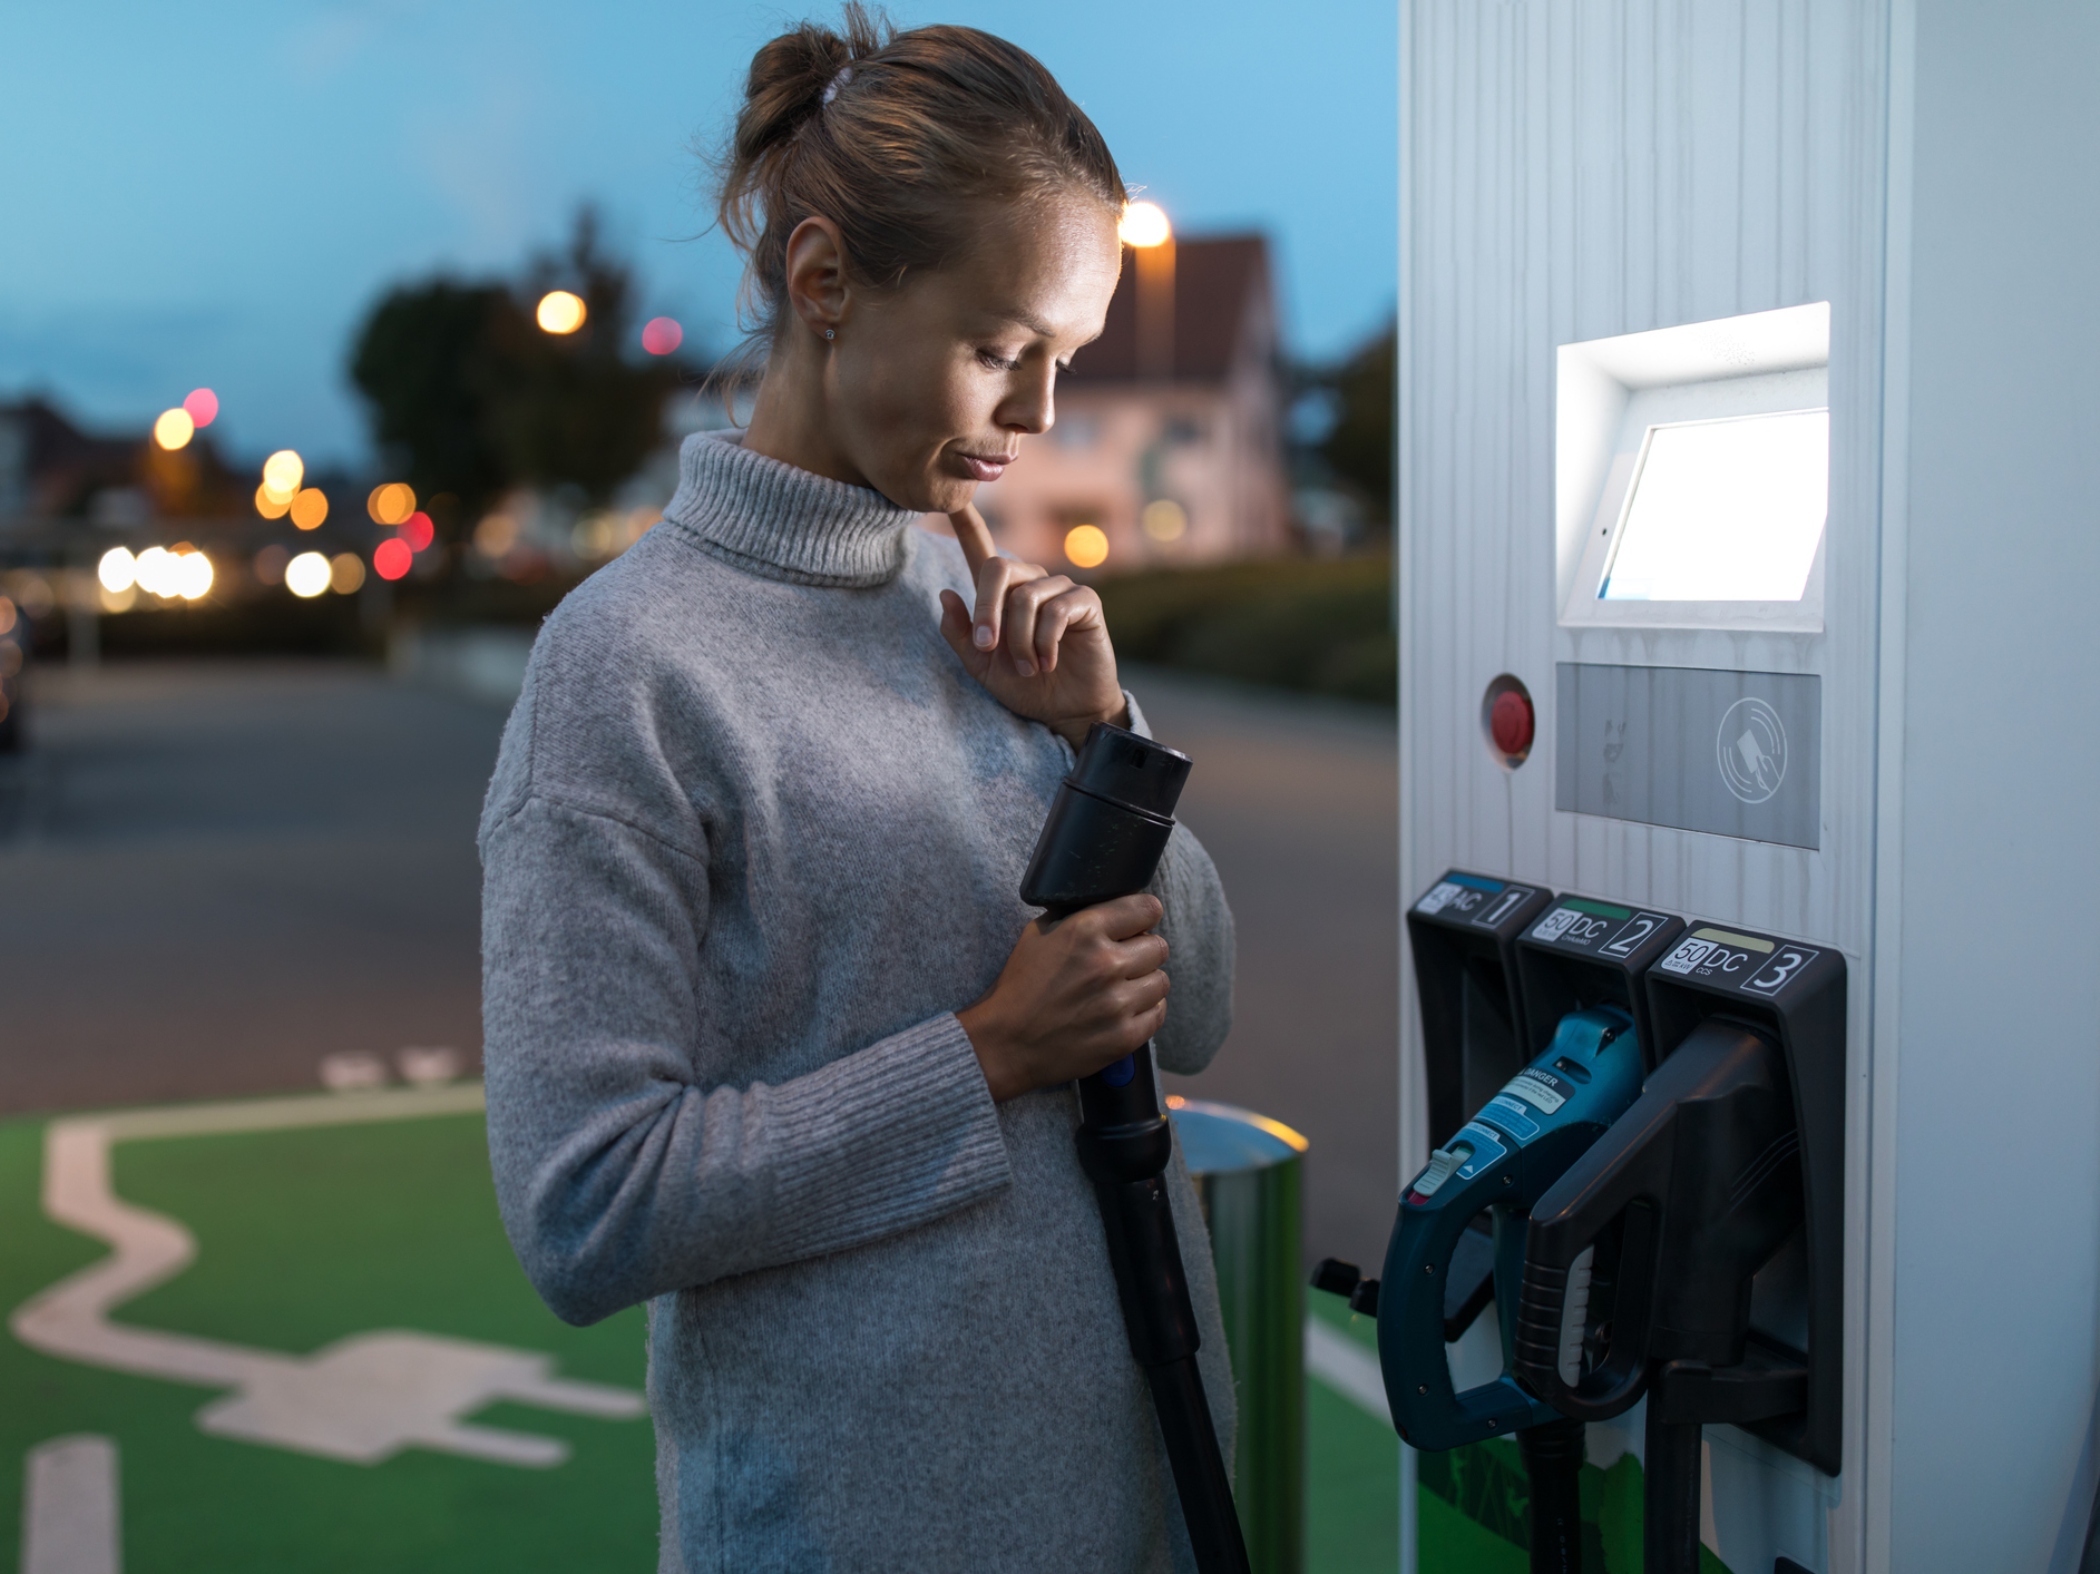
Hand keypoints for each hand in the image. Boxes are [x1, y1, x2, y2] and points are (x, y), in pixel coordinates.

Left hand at [937, 504, 1126, 748]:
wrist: (1065, 710)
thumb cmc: (1025, 686)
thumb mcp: (982, 666)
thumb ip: (961, 635)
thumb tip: (946, 592)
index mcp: (1001, 594)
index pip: (980, 549)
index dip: (966, 522)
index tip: (952, 497)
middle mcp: (1030, 582)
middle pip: (998, 567)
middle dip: (987, 610)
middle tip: (989, 648)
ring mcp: (1060, 588)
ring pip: (1025, 597)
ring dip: (1021, 641)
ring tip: (1029, 668)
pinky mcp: (1086, 602)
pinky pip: (1056, 609)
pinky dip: (1045, 641)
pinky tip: (1048, 661)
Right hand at [958, 895, 1168, 1101]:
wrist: (1005, 1043)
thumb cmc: (1019, 987)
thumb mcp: (1038, 934)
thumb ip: (1077, 917)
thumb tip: (1111, 907)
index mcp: (1085, 930)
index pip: (1146, 909)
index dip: (1145, 914)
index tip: (1140, 923)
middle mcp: (1106, 963)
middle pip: (1159, 946)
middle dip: (1144, 950)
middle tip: (1126, 960)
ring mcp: (1118, 1003)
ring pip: (1161, 980)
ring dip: (1146, 982)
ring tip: (1123, 988)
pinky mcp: (1124, 1036)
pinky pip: (1158, 1013)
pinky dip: (1146, 1010)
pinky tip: (1125, 1010)